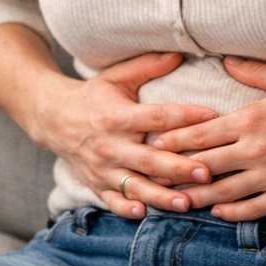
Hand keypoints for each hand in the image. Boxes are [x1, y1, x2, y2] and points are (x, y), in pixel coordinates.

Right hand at [35, 52, 217, 218]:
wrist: (52, 118)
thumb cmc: (93, 96)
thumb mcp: (116, 77)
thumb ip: (147, 66)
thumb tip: (180, 53)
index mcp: (117, 115)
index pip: (157, 117)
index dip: (185, 115)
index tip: (213, 117)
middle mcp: (110, 144)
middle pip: (148, 158)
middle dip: (178, 167)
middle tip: (208, 172)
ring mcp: (101, 167)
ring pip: (134, 185)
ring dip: (160, 195)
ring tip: (186, 203)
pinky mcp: (95, 183)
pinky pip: (111, 200)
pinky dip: (126, 208)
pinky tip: (145, 212)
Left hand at [149, 55, 265, 219]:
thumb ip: (251, 70)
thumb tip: (224, 59)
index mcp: (251, 120)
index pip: (201, 134)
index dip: (174, 141)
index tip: (153, 144)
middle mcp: (257, 150)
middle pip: (205, 165)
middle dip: (176, 172)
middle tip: (152, 177)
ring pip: (225, 191)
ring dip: (198, 197)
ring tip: (176, 200)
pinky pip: (255, 208)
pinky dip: (233, 212)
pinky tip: (217, 213)